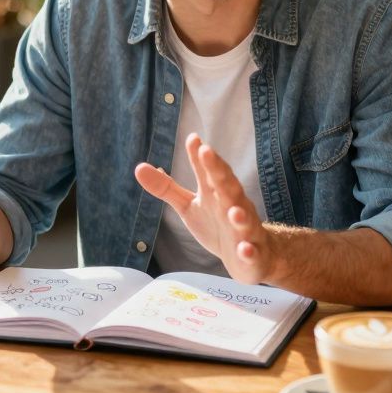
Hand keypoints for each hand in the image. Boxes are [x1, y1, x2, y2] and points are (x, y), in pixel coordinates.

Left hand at [135, 133, 270, 283]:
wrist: (252, 254)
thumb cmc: (216, 223)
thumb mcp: (188, 205)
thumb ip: (166, 187)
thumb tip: (139, 167)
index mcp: (216, 192)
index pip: (208, 171)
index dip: (200, 157)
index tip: (192, 139)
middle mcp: (233, 205)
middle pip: (227, 186)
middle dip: (218, 170)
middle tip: (207, 152)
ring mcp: (245, 229)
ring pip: (244, 219)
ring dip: (240, 215)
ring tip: (233, 211)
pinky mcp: (251, 253)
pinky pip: (251, 251)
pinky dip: (249, 250)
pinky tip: (245, 249)